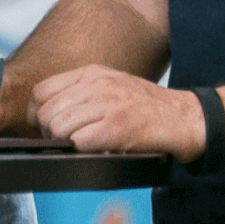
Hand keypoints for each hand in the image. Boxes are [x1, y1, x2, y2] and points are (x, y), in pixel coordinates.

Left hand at [32, 65, 207, 160]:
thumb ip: (82, 91)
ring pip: (58, 127)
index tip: (49, 126)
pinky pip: (78, 142)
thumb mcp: (112, 85)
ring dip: (66, 142)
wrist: (185, 117)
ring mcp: (107, 105)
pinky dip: (83, 150)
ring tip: (83, 144)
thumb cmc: (147, 107)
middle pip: (47, 112)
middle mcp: (97, 84)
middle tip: (67, 140)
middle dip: (51, 132)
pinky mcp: (117, 127)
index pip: (42, 91)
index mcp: (92, 73)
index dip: (39, 113)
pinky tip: (97, 148)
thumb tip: (47, 111)